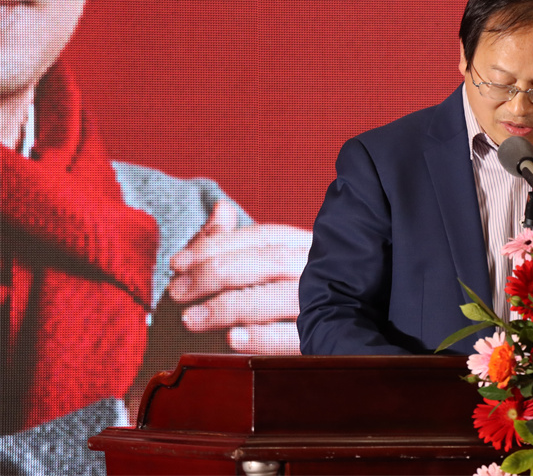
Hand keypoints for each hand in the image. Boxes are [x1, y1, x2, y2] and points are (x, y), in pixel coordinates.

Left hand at [167, 200, 311, 354]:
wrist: (332, 344)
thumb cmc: (281, 304)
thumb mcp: (255, 270)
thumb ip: (235, 244)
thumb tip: (221, 209)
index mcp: (304, 247)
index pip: (262, 236)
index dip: (216, 245)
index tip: (178, 262)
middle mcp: (317, 269)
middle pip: (270, 261)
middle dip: (217, 272)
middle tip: (178, 291)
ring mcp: (324, 302)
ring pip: (281, 294)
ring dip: (231, 305)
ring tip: (192, 318)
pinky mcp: (323, 339)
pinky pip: (294, 337)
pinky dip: (263, 337)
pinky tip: (233, 339)